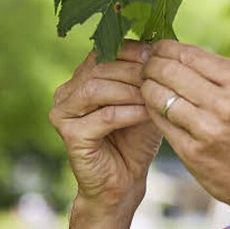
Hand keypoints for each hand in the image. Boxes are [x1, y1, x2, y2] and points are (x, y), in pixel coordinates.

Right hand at [50, 41, 161, 210]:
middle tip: (161, 74)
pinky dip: (128, 112)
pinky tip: (148, 113)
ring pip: (97, 88)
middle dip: (134, 70)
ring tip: (154, 94)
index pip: (105, 51)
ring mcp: (64, 113)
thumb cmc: (136, 140)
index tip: (161, 56)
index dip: (134, 51)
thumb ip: (148, 77)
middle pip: (100, 67)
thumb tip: (166, 47)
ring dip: (130, 89)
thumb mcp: (145, 102)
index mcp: (82, 78)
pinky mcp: (70, 134)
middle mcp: (67, 91)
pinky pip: (103, 116)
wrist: (124, 181)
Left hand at [142, 41, 229, 226]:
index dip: (161, 49)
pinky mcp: (192, 151)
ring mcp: (207, 127)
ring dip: (146, 89)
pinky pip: (160, 121)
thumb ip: (219, 75)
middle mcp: (225, 101)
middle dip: (148, 66)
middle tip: (143, 70)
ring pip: (158, 93)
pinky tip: (154, 110)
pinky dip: (152, 111)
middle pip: (167, 69)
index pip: (185, 52)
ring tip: (146, 90)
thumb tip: (178, 53)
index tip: (154, 53)